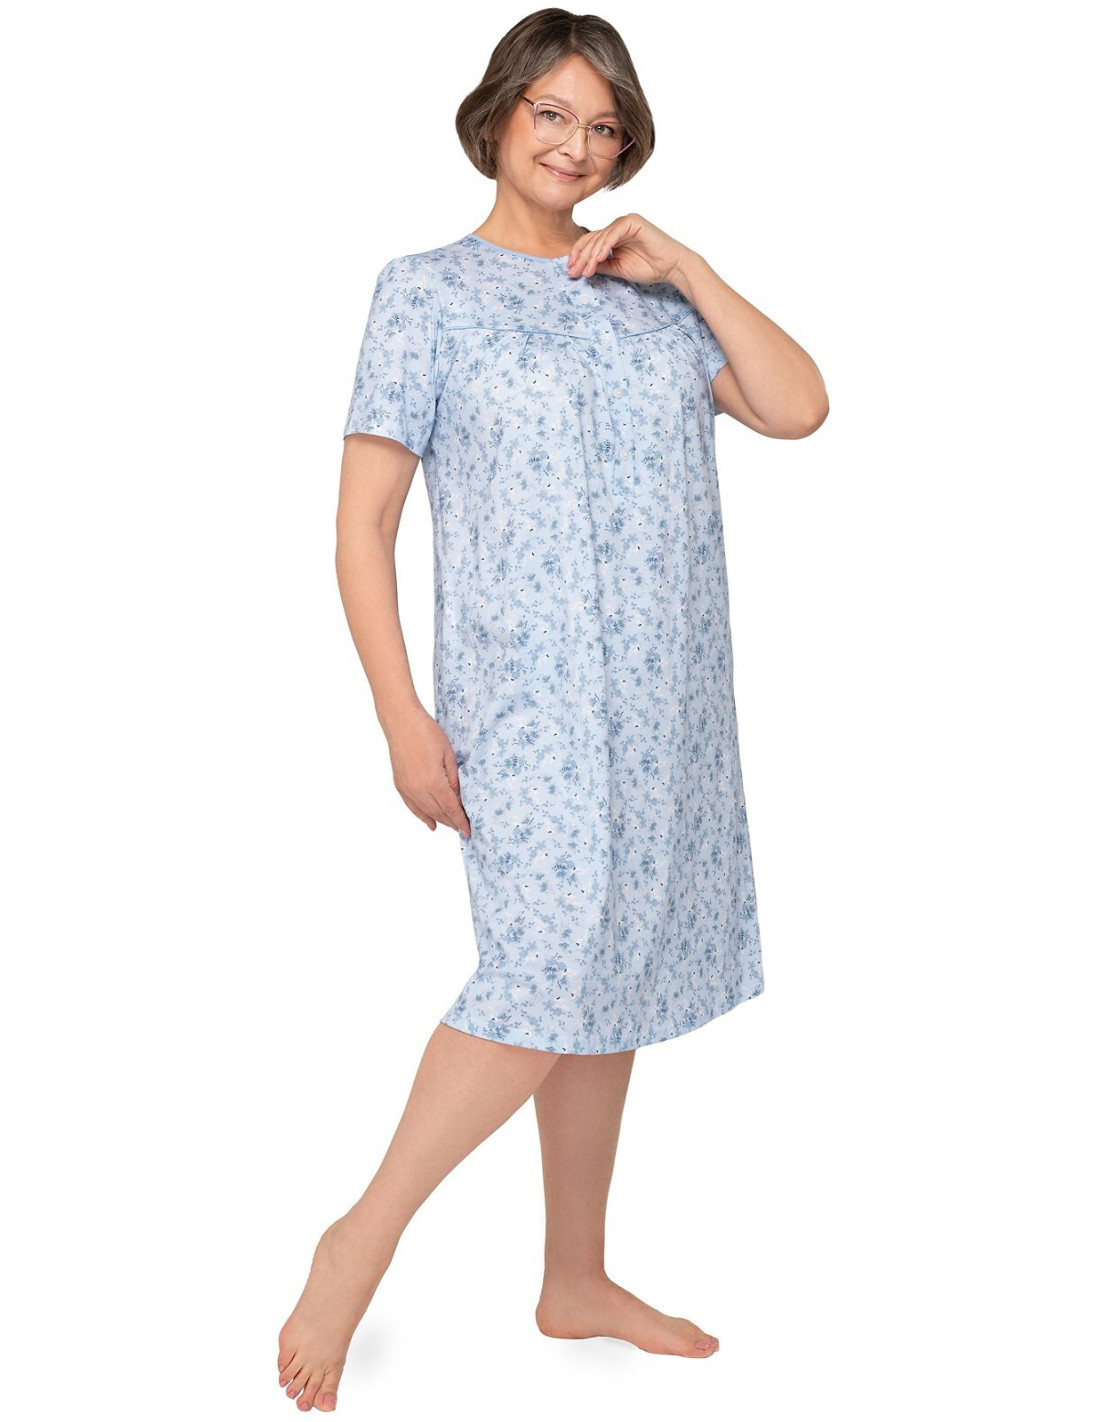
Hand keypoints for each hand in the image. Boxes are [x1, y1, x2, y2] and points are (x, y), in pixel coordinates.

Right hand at [385, 706, 471, 838]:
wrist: (402, 723)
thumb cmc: (427, 734)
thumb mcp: (448, 755)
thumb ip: (454, 780)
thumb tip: (459, 799)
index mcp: (434, 783)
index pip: (451, 808)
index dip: (461, 821)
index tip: (468, 831)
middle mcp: (419, 790)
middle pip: (439, 813)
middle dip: (453, 822)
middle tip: (464, 828)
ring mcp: (408, 789)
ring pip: (426, 812)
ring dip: (440, 821)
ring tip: (451, 827)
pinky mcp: (400, 785)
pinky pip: (412, 807)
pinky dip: (422, 816)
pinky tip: (430, 824)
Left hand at [565, 213, 691, 284]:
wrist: (671, 266)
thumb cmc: (649, 267)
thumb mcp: (618, 268)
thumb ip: (601, 266)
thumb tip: (582, 268)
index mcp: (613, 236)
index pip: (590, 243)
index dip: (578, 256)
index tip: (570, 271)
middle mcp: (617, 227)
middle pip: (592, 239)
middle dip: (581, 257)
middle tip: (573, 273)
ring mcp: (624, 222)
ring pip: (600, 237)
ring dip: (591, 256)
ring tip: (586, 271)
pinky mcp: (632, 221)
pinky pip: (613, 234)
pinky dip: (604, 246)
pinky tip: (598, 259)